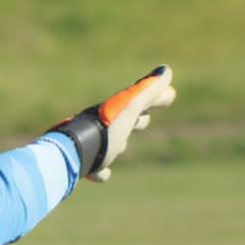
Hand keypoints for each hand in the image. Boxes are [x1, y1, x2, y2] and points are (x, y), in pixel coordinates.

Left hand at [51, 65, 176, 180]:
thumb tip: (167, 70)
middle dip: (135, 119)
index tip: (170, 95)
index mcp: (115, 111)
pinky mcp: (84, 165)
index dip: (156, 98)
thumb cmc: (106, 130)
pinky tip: (103, 174)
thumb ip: (149, 91)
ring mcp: (92, 145)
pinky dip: (100, 171)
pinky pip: (95, 168)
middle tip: (144, 120)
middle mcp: (102, 126)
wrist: (74, 153)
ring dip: (116, 144)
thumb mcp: (131, 108)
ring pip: (107, 143)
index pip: (141, 100)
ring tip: (120, 147)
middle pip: (123, 121)